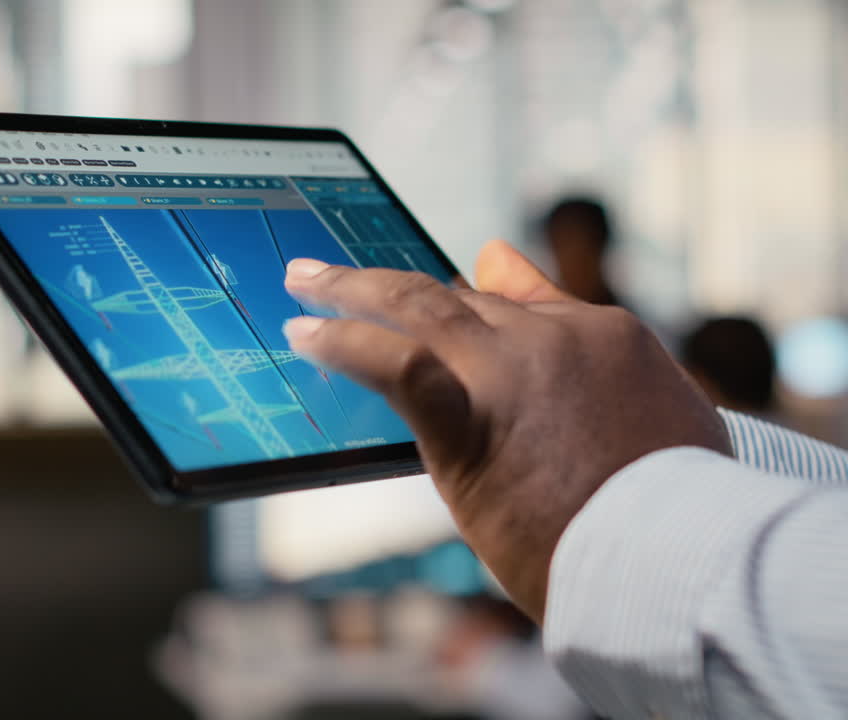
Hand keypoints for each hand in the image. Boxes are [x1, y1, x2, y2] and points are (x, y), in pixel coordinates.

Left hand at [282, 240, 730, 621]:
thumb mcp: (662, 406)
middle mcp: (552, 338)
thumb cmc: (679, 506)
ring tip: (302, 282)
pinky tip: (304, 336)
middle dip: (387, 282)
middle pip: (455, 296)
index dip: (455, 304)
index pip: (510, 304)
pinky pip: (392, 362)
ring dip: (349, 289)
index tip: (419, 303)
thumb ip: (588, 341)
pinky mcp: (469, 420)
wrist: (680, 557)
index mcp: (605, 336)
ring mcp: (509, 371)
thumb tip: (507, 263)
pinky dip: (342, 343)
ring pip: (415, 305)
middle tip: (329, 273)